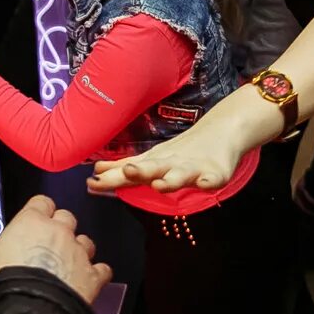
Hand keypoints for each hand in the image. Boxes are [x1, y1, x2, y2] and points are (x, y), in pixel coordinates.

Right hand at [0, 194, 111, 303]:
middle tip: (49, 243)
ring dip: (79, 249)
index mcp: (31, 222)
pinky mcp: (92, 275)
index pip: (41, 202)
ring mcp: (78, 252)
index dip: (39, 211)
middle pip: (66, 218)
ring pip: (86, 241)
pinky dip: (97, 273)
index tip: (35, 219)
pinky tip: (89, 279)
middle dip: (60, 228)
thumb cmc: (5, 282)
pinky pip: (102, 269)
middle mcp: (59, 232)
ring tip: (67, 262)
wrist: (29, 308)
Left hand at [88, 124, 245, 193]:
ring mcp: (194, 167)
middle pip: (153, 168)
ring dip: (171, 179)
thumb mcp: (152, 159)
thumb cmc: (184, 150)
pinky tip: (206, 184)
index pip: (130, 172)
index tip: (92, 182)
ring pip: (181, 174)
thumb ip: (124, 168)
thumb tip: (97, 171)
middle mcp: (171, 164)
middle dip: (139, 171)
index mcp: (155, 163)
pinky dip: (210, 181)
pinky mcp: (216, 172)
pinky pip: (213, 178)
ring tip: (160, 184)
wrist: (222, 130)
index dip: (112, 178)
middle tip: (126, 171)